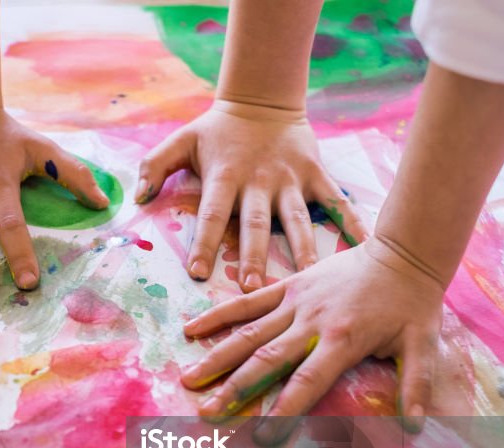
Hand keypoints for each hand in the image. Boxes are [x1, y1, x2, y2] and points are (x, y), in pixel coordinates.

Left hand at [137, 100, 365, 288]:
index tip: (197, 273)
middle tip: (253, 288)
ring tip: (305, 280)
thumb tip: (137, 196)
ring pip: (296, 220)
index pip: (211, 214)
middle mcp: (258, 181)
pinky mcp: (315, 175)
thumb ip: (155, 165)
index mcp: (225, 177)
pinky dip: (352, 222)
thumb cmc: (217, 130)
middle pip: (255, 224)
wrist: (263, 101)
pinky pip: (336, 202)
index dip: (203, 243)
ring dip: (300, 250)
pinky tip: (366, 245)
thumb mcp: (181, 140)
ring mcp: (290, 179)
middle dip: (254, 256)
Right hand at [181, 235, 443, 418]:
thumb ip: (416, 384)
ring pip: (248, 334)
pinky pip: (248, 303)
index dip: (285, 410)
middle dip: (235, 390)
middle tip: (208, 414)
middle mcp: (311, 322)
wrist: (403, 251)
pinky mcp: (286, 286)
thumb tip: (415, 425)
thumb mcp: (423, 344)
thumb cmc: (413, 302)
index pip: (307, 382)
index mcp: (343, 340)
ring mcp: (294, 303)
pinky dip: (219, 316)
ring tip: (189, 379)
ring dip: (217, 357)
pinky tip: (191, 330)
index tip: (262, 437)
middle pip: (266, 361)